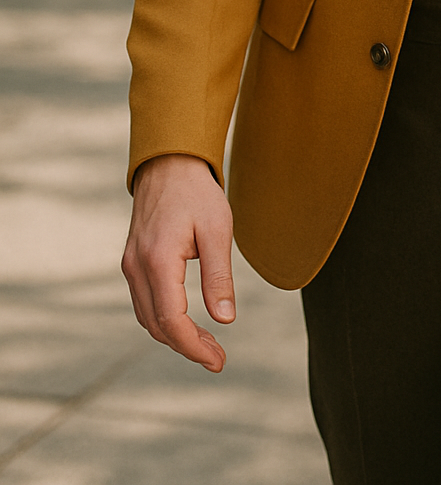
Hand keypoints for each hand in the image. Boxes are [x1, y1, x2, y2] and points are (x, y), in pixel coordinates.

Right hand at [122, 154, 235, 371]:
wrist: (169, 162)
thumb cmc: (197, 193)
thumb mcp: (217, 230)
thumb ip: (218, 276)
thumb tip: (225, 319)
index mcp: (158, 261)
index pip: (172, 321)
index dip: (194, 347)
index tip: (218, 361)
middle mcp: (137, 267)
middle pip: (157, 326)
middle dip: (187, 346)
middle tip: (218, 356)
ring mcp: (130, 264)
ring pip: (147, 317)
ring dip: (174, 336)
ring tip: (208, 342)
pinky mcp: (132, 261)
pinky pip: (144, 301)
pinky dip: (163, 319)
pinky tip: (187, 320)